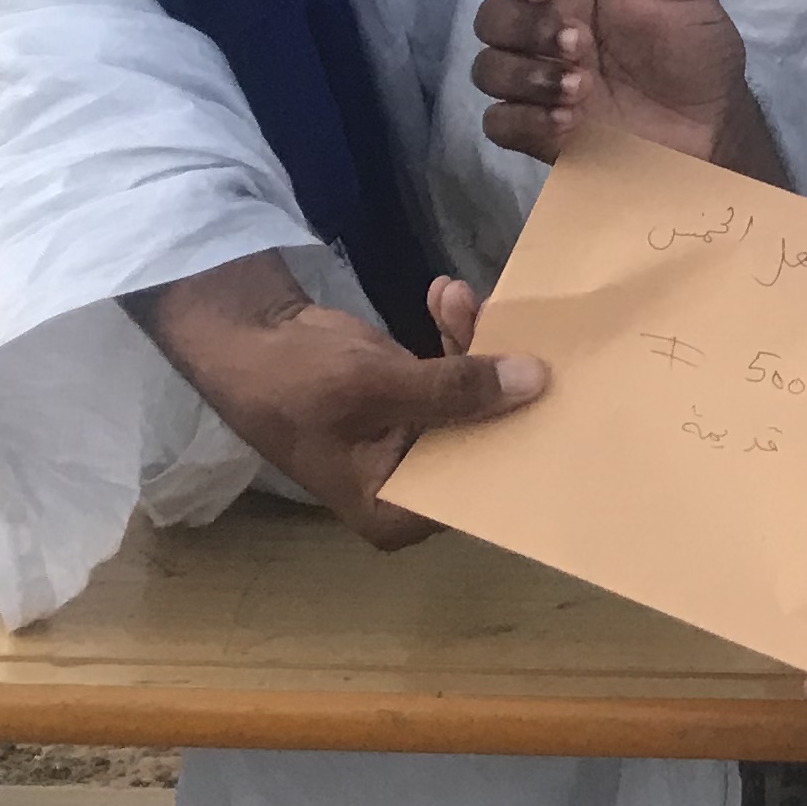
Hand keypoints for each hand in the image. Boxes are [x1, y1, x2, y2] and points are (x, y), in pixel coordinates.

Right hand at [134, 250, 540, 549]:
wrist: (245, 339)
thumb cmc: (294, 382)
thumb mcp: (376, 386)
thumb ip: (454, 389)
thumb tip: (535, 383)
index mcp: (396, 511)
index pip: (478, 492)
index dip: (519, 448)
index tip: (561, 401)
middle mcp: (414, 485)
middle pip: (484, 439)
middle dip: (505, 382)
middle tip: (525, 332)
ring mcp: (416, 441)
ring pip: (475, 396)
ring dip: (475, 343)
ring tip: (460, 298)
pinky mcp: (416, 400)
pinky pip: (454, 372)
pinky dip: (455, 334)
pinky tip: (445, 295)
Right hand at [472, 0, 779, 178]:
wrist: (712, 128)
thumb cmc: (697, 54)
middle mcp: (546, 35)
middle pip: (490, 17)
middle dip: (525, 29)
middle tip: (580, 46)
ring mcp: (539, 83)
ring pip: (486, 69)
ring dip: (524, 75)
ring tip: (581, 90)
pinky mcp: (540, 132)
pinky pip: (497, 123)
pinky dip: (523, 120)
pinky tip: (568, 122)